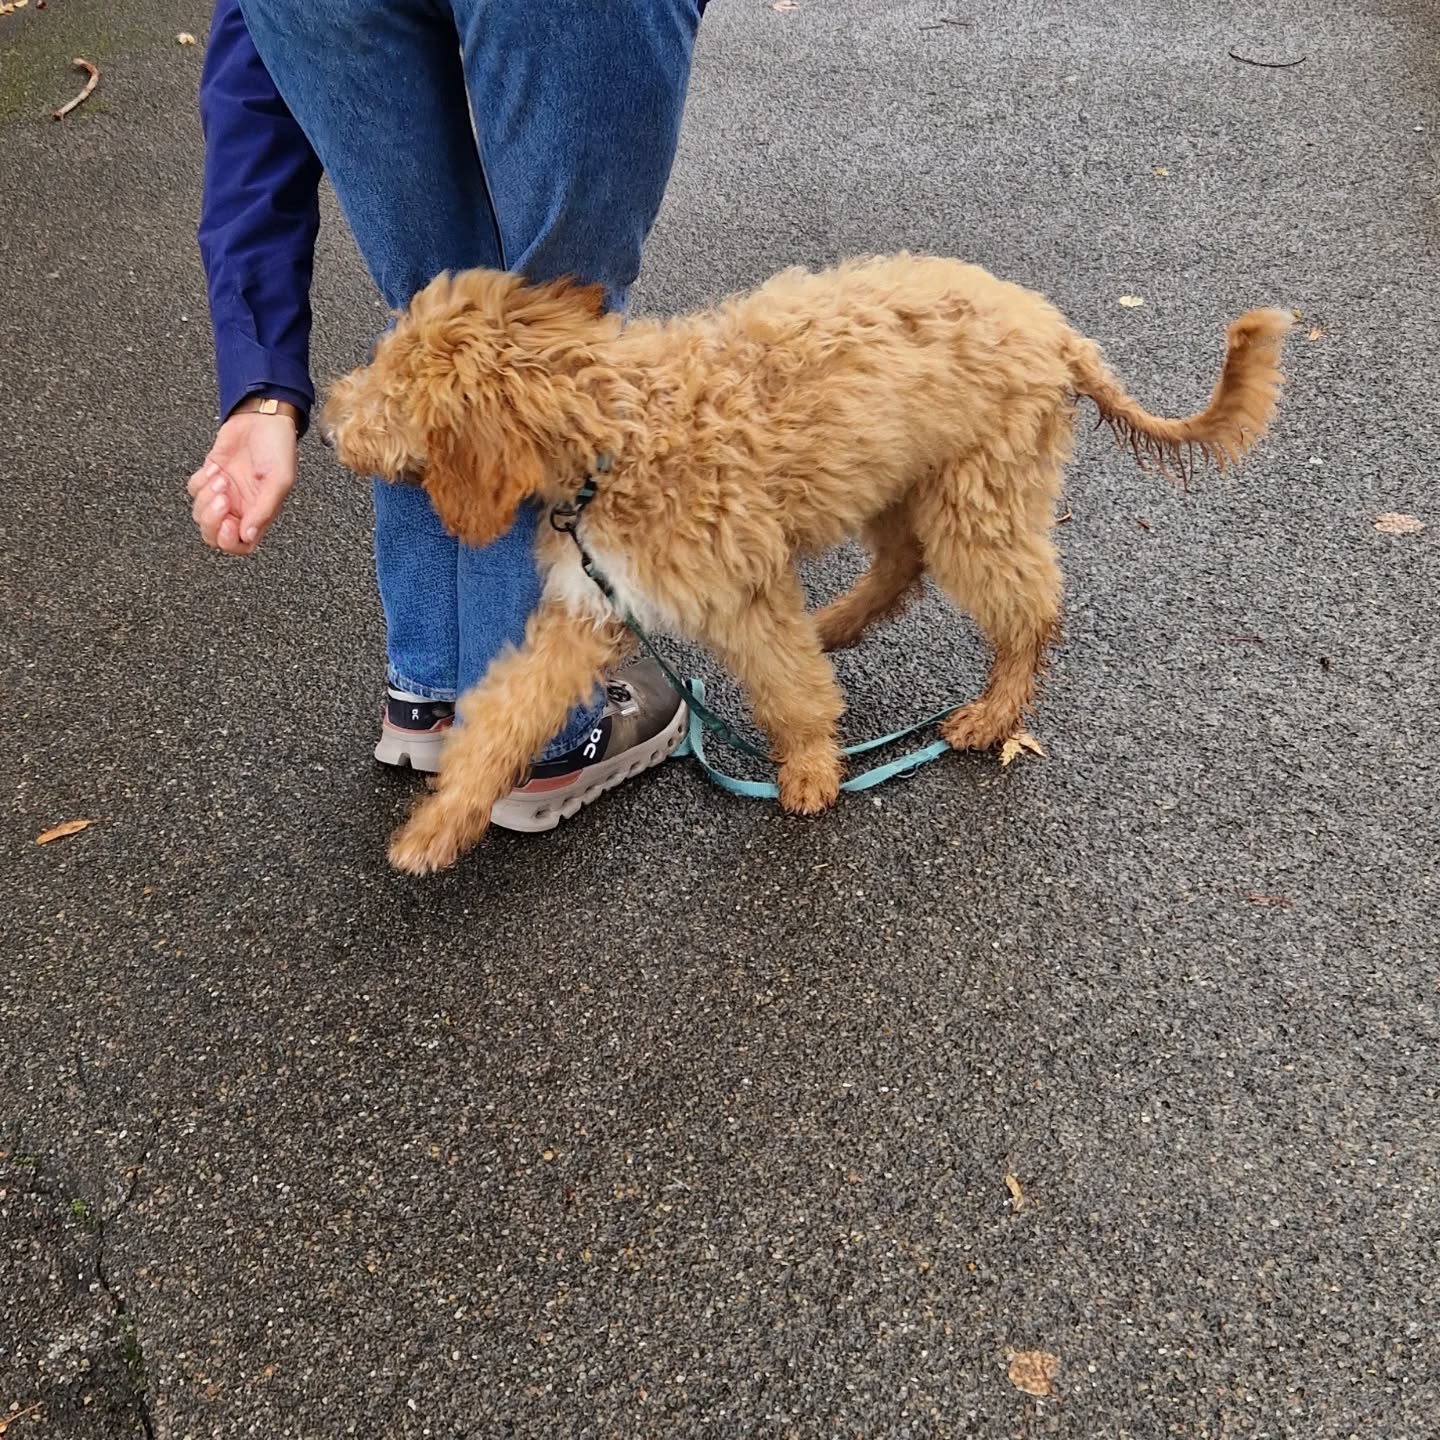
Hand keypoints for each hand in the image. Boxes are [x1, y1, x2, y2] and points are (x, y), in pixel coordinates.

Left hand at [187, 410, 297, 555]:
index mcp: (260, 514)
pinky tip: (216, 468)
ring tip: (222, 478)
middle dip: (212, 521)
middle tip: (222, 499)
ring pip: (201, 514)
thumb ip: (264, 510)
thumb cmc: (278, 447)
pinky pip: (194, 490)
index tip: (230, 523)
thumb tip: (248, 535)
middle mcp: (241, 507)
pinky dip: (201, 481)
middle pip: (214, 535)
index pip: (241, 545)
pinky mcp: (210, 476)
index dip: (230, 541)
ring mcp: (224, 493)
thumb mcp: (279, 481)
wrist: (262, 417)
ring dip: (206, 497)